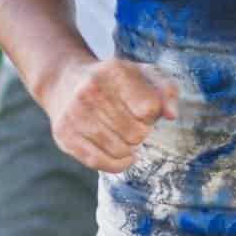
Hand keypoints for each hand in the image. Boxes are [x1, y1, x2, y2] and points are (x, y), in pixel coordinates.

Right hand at [43, 57, 179, 172]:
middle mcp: (92, 91)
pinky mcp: (64, 135)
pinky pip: (99, 162)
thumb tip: (171, 115)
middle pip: (136, 133)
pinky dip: (117, 164)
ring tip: (123, 135)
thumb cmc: (114, 81)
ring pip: (120, 150)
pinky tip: (122, 156)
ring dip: (129, 148)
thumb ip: (167, 90)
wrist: (64, 81)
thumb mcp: (144, 74)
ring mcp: (75, 114)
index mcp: (115, 71)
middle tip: (131, 123)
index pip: (150, 108)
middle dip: (141, 132)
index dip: (152, 114)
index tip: (144, 109)